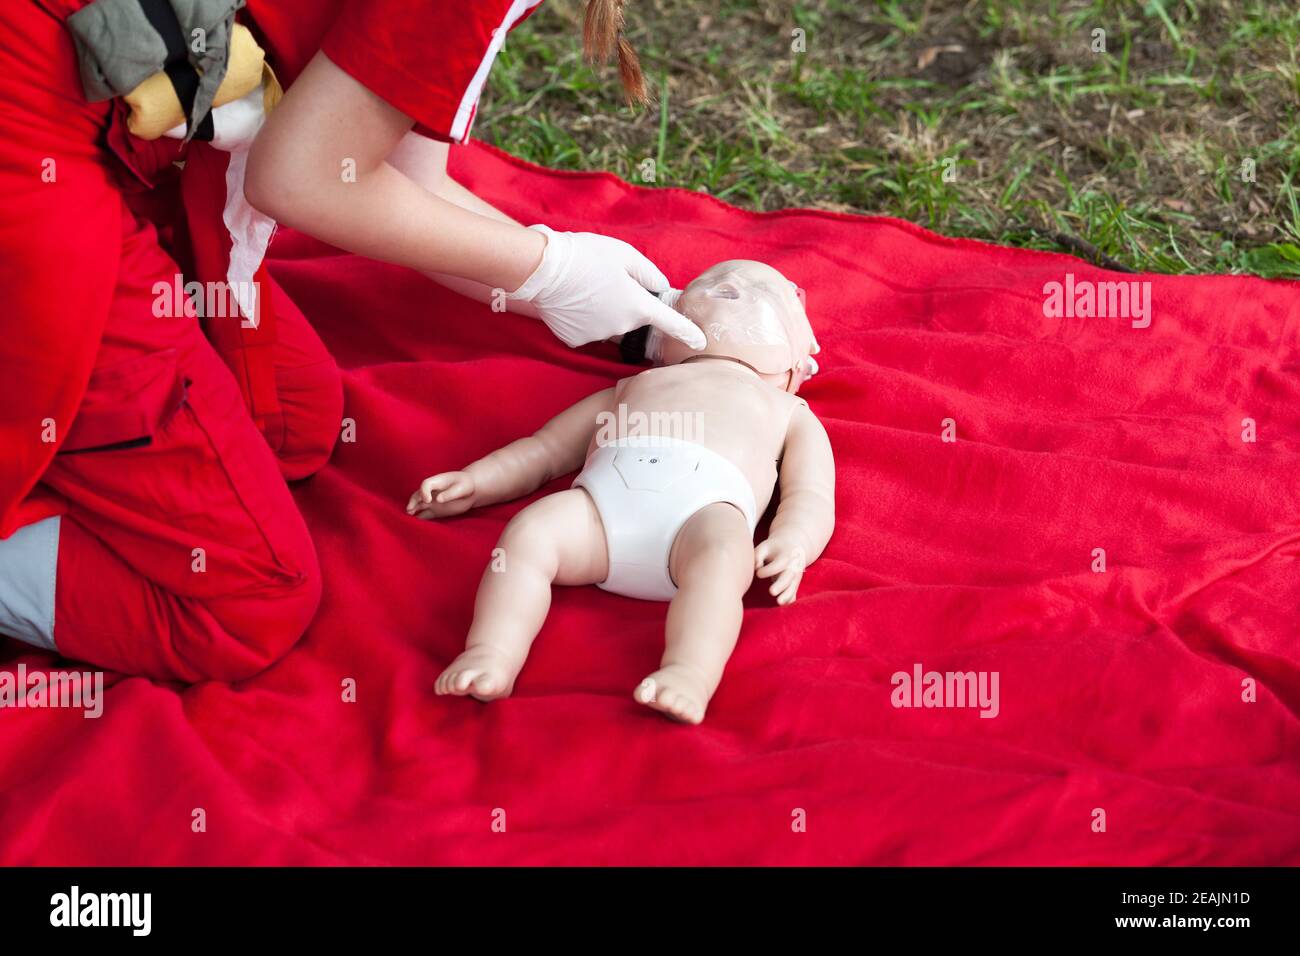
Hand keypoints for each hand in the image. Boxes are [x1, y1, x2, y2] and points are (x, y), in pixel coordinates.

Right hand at [406, 471, 476, 518]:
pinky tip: (415, 524)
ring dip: (413, 510)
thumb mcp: (461, 488)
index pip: (426, 484)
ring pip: (419, 505)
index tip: (427, 500)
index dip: (424, 492)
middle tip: (410, 509)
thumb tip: (438, 500)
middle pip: (418, 494)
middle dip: (413, 501)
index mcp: (437, 481)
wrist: (471, 491)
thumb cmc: (466, 485)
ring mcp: (433, 501)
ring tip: (408, 516)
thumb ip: (450, 494)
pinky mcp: (435, 511)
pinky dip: (419, 518)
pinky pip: (425, 514)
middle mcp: (432, 492)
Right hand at [507, 225, 707, 349]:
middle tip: (606, 281)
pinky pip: (588, 330)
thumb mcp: (624, 254)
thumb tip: (660, 287)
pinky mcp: (576, 340)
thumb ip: (648, 273)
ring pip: (609, 324)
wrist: (542, 268)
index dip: (687, 332)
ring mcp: (598, 336)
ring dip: (604, 311)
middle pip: (633, 318)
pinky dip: (584, 318)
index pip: (670, 322)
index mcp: (638, 305)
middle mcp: (621, 326)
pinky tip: (573, 301)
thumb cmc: (586, 255)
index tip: (701, 341)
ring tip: (585, 288)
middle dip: (626, 303)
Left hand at [754, 535, 806, 604]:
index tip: (757, 573)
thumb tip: (756, 568)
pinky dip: (789, 599)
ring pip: (793, 587)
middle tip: (771, 592)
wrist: (792, 547)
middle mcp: (793, 566)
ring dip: (787, 595)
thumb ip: (757, 556)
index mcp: (786, 555)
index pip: (779, 564)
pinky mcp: (794, 584)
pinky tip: (783, 604)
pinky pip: (794, 593)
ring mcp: (795, 576)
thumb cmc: (773, 549)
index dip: (768, 570)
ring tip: (779, 602)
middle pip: (788, 577)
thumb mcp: (764, 547)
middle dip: (781, 585)